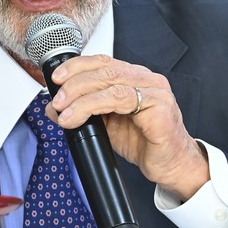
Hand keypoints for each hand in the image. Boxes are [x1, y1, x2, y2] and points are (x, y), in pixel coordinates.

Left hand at [46, 54, 209, 200]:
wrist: (172, 165)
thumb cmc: (145, 143)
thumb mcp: (108, 125)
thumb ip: (85, 112)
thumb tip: (55, 107)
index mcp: (135, 78)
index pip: (103, 61)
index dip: (77, 66)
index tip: (56, 78)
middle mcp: (146, 79)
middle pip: (104, 70)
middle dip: (74, 84)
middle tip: (57, 101)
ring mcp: (155, 92)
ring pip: (110, 83)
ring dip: (81, 97)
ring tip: (64, 113)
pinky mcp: (159, 107)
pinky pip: (121, 99)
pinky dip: (94, 106)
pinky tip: (79, 117)